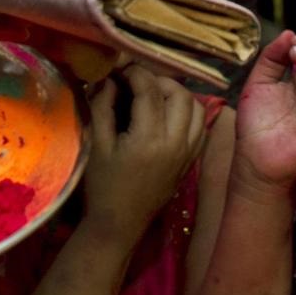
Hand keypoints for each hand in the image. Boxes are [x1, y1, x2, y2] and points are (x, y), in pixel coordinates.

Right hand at [79, 63, 209, 237]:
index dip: (134, 72)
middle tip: (135, 81)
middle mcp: (175, 144)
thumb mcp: (95, 145)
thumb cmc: (101, 186)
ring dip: (176, 93)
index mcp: (149, 139)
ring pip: (195, 107)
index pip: (150, 90)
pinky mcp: (190, 161)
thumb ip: (103, 107)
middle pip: (178, 93)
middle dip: (157, 79)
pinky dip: (188, 112)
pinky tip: (168, 113)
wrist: (119, 225)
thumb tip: (111, 79)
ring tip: (152, 94)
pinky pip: (200, 126)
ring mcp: (186, 153)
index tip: (118, 69)